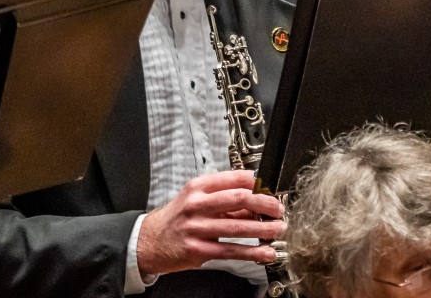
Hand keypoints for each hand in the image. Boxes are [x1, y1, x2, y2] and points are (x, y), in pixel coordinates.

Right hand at [136, 170, 285, 276]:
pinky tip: (266, 252)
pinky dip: (253, 252)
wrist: (151, 240)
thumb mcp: (196, 199)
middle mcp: (197, 205)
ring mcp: (198, 228)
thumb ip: (224, 199)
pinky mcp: (199, 249)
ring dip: (264, 229)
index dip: (257, 183)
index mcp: (198, 187)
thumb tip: (255, 200)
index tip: (271, 188)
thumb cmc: (177, 218)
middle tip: (278, 209)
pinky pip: (232, 251)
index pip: (233, 178)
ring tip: (279, 229)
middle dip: (265, 203)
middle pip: (238, 199)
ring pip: (238, 227)